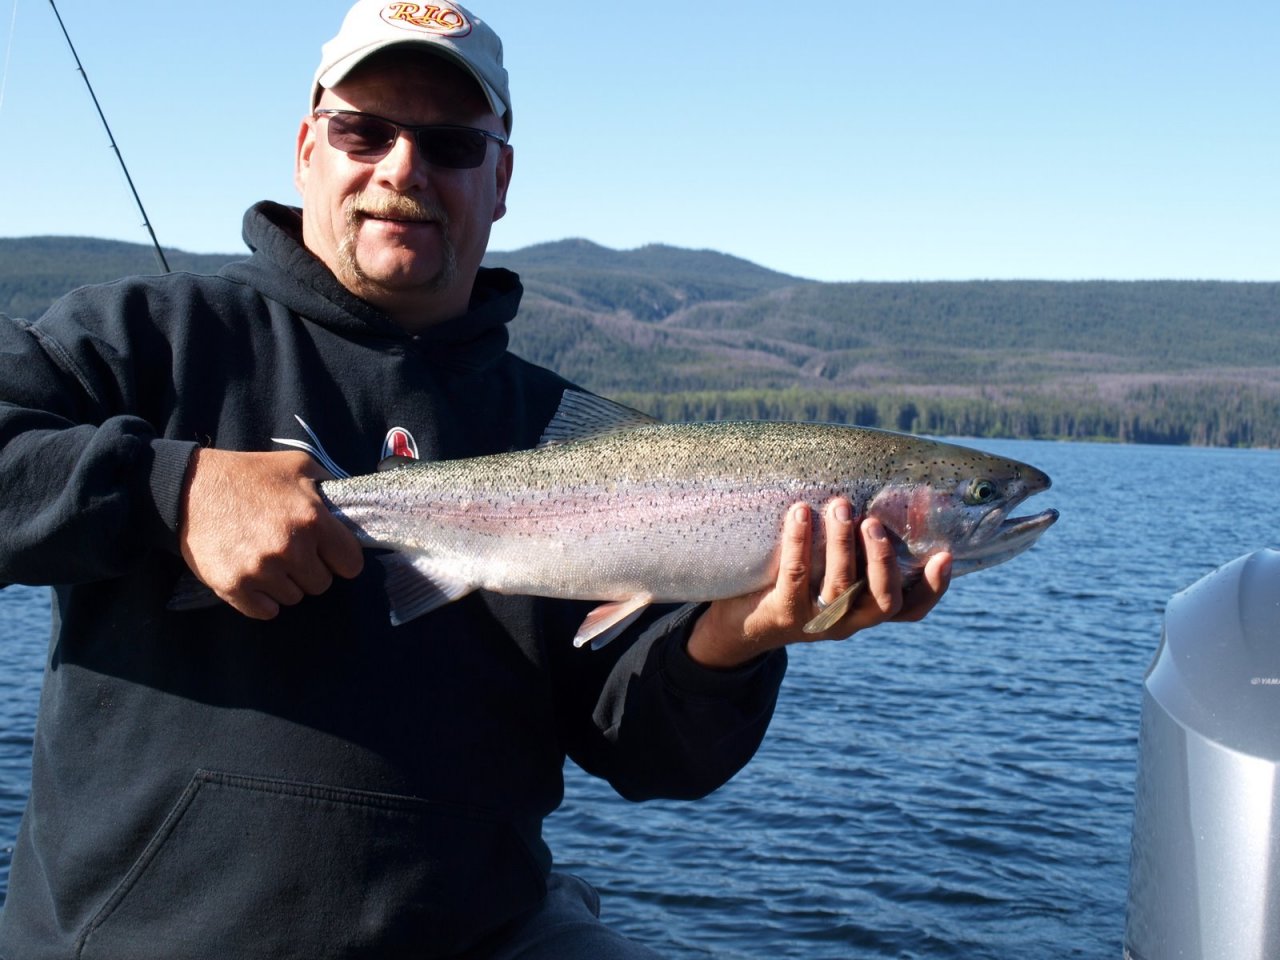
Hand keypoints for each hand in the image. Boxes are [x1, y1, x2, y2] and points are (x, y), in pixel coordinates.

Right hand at [177, 448, 363, 618]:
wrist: (190, 488)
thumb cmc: (249, 474)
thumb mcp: (298, 466)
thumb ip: (329, 486)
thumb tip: (353, 508)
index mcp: (313, 520)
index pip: (351, 564)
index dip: (341, 559)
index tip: (328, 552)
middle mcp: (290, 549)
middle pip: (321, 584)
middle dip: (310, 569)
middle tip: (291, 550)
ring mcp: (261, 571)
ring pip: (294, 598)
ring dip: (285, 583)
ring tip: (267, 557)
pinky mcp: (233, 587)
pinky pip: (266, 612)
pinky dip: (262, 599)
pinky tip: (254, 576)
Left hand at [686, 499, 951, 668]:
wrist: (741, 621)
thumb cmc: (795, 580)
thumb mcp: (829, 567)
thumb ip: (854, 544)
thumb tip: (871, 486)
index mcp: (867, 610)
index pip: (912, 609)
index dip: (933, 587)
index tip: (945, 555)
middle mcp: (849, 621)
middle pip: (882, 600)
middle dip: (882, 559)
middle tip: (873, 522)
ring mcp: (817, 622)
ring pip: (840, 587)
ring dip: (841, 544)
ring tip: (839, 506)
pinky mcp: (783, 614)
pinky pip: (795, 577)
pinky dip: (800, 543)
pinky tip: (799, 513)